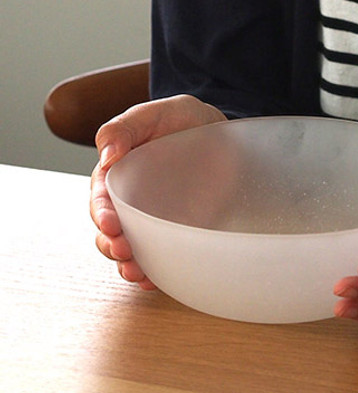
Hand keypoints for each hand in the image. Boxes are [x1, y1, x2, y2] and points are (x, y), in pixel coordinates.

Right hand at [90, 94, 225, 287]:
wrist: (221, 130)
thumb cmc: (181, 118)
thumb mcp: (153, 113)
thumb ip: (124, 128)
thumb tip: (106, 157)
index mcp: (118, 174)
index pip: (101, 199)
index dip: (101, 214)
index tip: (110, 225)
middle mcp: (132, 200)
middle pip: (110, 231)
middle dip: (112, 245)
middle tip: (124, 251)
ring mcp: (155, 217)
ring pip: (133, 248)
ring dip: (129, 264)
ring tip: (137, 273)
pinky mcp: (179, 227)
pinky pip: (163, 253)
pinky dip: (156, 270)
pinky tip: (156, 279)